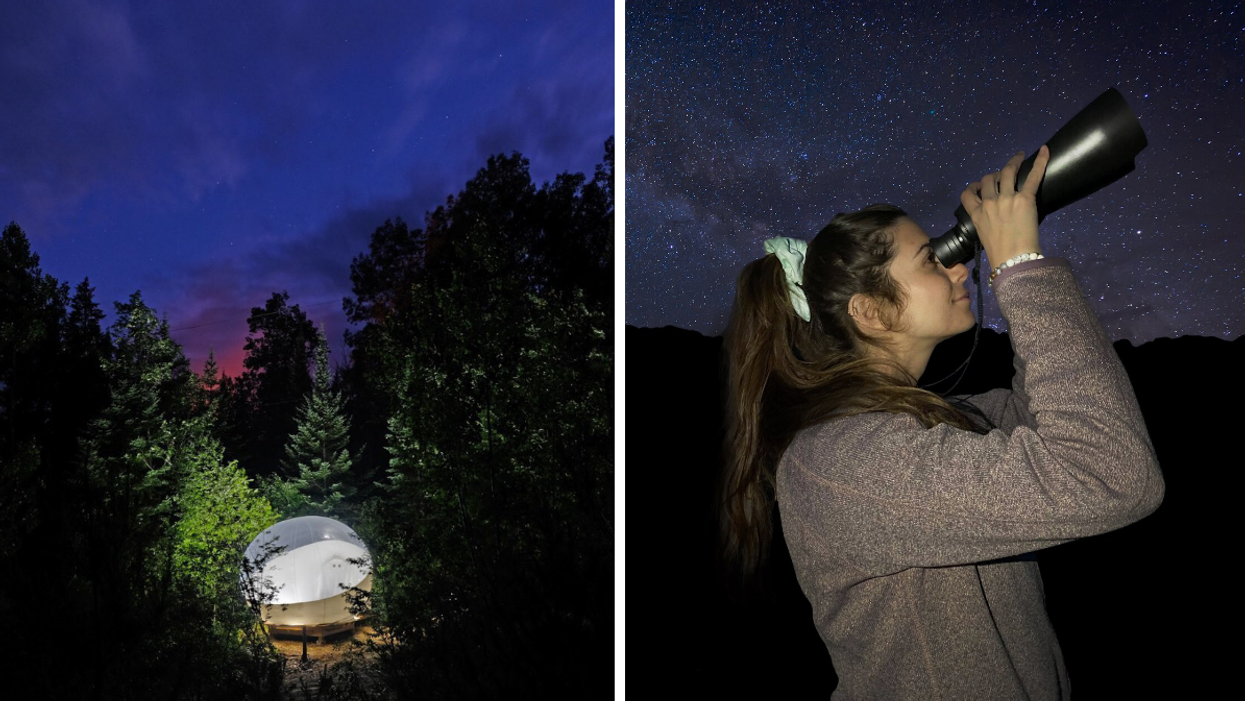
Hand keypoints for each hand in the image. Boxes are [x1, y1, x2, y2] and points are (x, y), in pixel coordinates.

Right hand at [960, 145, 1049, 270]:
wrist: (1012, 259)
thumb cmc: (999, 254)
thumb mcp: (984, 235)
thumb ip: (986, 221)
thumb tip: (997, 218)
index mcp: (977, 214)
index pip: (968, 193)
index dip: (974, 186)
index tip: (979, 185)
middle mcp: (989, 203)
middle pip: (989, 179)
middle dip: (995, 175)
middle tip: (1005, 175)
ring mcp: (1006, 199)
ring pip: (1006, 172)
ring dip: (1013, 163)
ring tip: (1020, 156)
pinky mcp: (1025, 199)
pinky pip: (1033, 176)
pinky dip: (1040, 161)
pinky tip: (1045, 150)